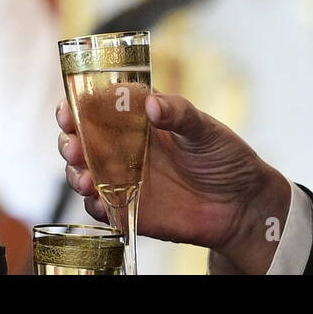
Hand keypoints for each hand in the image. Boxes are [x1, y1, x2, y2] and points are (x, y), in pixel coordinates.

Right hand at [56, 90, 291, 274]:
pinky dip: (93, 205)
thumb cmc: (225, 156)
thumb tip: (150, 104)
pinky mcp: (129, 209)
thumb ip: (178, 114)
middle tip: (73, 145)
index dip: (78, 106)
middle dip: (69, 140)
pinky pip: (101, 208)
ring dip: (75, 173)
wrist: (243, 204)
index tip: (69, 109)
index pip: (98, 106)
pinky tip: (97, 201)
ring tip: (84, 178)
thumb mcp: (205, 128)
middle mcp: (124, 146)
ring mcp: (124, 178)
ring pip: (84, 173)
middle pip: (82, 140)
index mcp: (138, 119)